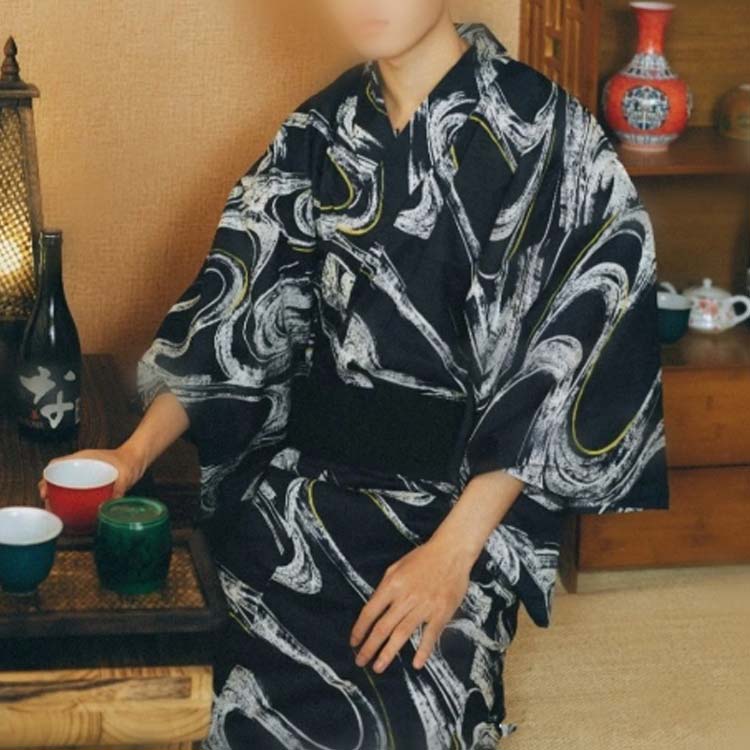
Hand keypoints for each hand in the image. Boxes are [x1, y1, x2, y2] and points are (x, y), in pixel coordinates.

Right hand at [38, 443, 146, 502]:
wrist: (137, 459)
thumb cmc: (129, 461)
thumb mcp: (126, 473)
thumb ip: (120, 487)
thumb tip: (111, 501)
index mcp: (85, 458)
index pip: (57, 464)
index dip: (47, 477)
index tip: (44, 491)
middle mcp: (81, 466)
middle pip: (57, 477)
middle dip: (49, 491)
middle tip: (48, 505)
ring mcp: (85, 474)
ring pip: (64, 485)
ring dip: (58, 497)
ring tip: (56, 511)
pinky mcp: (90, 483)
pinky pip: (75, 491)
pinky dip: (70, 500)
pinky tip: (72, 511)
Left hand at [349, 537, 473, 673]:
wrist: (451, 552)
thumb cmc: (423, 558)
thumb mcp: (397, 567)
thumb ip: (385, 587)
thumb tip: (375, 607)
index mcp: (392, 585)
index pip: (370, 611)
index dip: (359, 629)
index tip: (354, 642)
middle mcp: (405, 597)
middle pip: (382, 627)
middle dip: (369, 647)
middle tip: (360, 661)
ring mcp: (423, 606)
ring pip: (401, 634)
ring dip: (388, 653)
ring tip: (378, 667)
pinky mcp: (441, 613)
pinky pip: (429, 636)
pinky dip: (423, 651)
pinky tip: (416, 664)